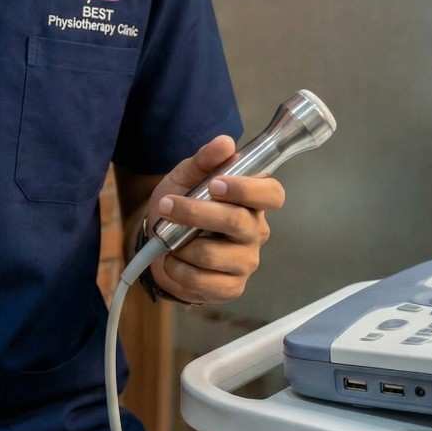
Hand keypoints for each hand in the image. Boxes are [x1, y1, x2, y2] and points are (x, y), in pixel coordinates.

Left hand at [143, 136, 285, 304]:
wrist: (159, 241)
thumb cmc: (180, 203)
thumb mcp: (185, 176)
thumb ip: (204, 159)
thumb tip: (225, 142)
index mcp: (252, 200)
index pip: (273, 193)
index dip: (248, 189)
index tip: (216, 184)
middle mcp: (256, 231)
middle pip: (237, 222)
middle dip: (195, 212)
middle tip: (166, 205)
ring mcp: (245, 262)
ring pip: (213, 254)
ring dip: (179, 244)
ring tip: (168, 238)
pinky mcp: (231, 288)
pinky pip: (202, 281)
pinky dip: (177, 269)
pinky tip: (172, 261)